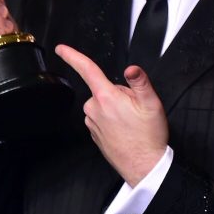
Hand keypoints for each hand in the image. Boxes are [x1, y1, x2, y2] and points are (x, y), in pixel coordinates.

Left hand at [55, 44, 167, 185]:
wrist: (143, 165)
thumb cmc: (149, 135)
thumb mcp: (152, 104)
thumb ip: (140, 83)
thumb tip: (131, 68)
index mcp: (107, 97)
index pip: (87, 70)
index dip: (73, 56)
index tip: (61, 49)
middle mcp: (94, 109)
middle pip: (104, 89)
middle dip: (119, 94)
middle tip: (136, 109)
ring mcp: (92, 123)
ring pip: (103, 104)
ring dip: (116, 108)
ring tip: (132, 122)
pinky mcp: (94, 134)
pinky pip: (102, 118)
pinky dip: (113, 120)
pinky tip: (126, 130)